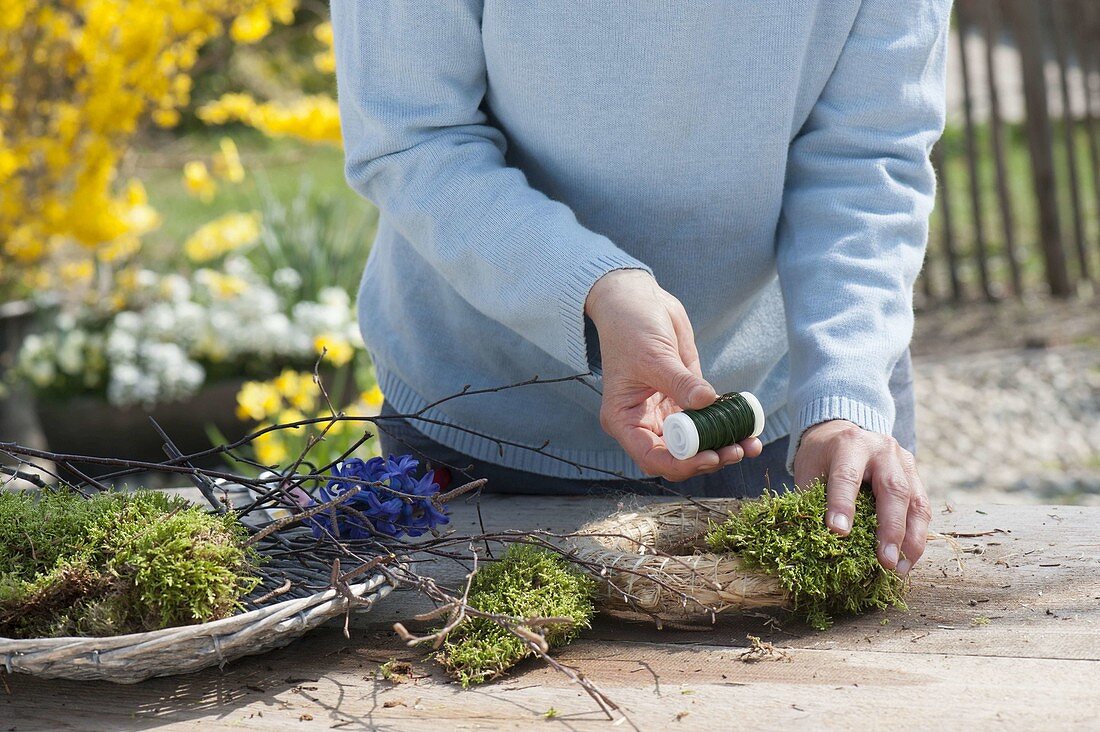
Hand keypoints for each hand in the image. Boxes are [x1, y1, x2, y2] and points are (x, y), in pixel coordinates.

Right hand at [585, 269, 762, 480]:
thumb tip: (708, 401)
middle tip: (736, 450)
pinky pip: (707, 420)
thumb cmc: (630, 328)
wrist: (637, 301)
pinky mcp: (685, 398)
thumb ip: (680, 382)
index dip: (682, 463)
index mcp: (624, 420)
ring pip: (695, 443)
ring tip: (750, 444)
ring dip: (722, 446)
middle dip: (707, 457)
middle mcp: (644, 422)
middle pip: (677, 455)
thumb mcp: (653, 357)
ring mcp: (666, 412)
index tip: (710, 455)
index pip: (652, 456)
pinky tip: (748, 427)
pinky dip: (726, 425)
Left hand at [793, 420, 930, 574]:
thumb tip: (812, 540)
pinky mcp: (915, 475)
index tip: (838, 533)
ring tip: (900, 568)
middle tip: (884, 561)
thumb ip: (811, 499)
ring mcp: (904, 462)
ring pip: (916, 502)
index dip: (843, 504)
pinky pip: (922, 508)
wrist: (843, 432)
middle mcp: (882, 450)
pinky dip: (917, 536)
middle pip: (893, 489)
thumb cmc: (822, 456)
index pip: (847, 476)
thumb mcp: (809, 469)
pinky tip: (907, 559)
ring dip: (911, 539)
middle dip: (890, 529)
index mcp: (850, 444)